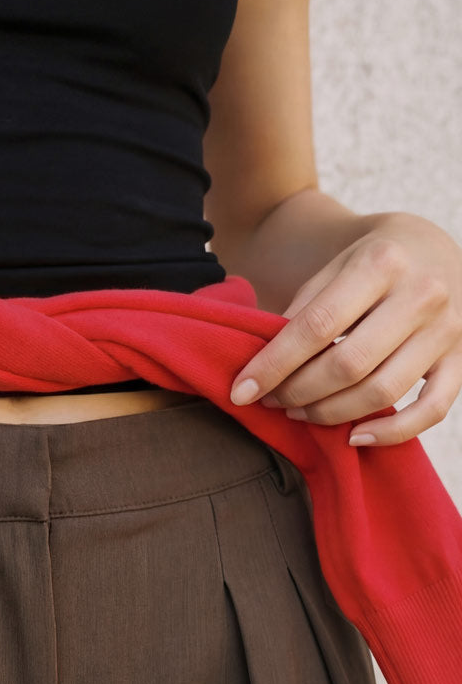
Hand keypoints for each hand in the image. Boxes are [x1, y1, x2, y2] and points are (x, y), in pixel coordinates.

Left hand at [228, 212, 461, 444]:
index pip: (316, 327)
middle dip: (299, 392)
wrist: (431, 247)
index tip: (242, 391)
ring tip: (300, 412)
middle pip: (348, 365)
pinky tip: (355, 436)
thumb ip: (304, 310)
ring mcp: (447, 329)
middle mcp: (421, 294)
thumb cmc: (371, 262)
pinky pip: (432, 409)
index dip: (274, 365)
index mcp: (381, 263)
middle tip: (273, 401)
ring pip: (383, 392)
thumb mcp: (334, 267)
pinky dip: (393, 432)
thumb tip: (263, 365)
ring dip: (332, 413)